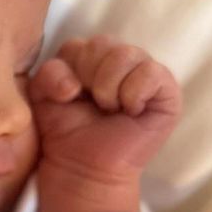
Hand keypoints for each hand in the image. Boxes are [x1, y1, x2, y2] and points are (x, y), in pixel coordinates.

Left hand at [30, 37, 181, 211]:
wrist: (84, 168)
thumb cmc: (67, 132)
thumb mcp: (44, 96)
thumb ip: (49, 73)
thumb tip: (74, 85)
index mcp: (93, 56)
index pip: (80, 43)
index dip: (71, 71)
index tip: (72, 98)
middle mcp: (122, 59)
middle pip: (103, 44)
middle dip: (91, 78)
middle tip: (95, 105)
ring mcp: (147, 73)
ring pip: (126, 54)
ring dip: (110, 88)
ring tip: (111, 109)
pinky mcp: (168, 91)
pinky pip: (150, 72)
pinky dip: (134, 93)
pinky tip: (131, 111)